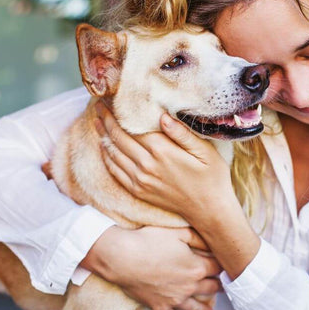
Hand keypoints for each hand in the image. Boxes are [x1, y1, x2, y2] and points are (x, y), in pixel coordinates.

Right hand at [81, 225, 221, 309]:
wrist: (124, 258)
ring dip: (203, 309)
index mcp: (197, 267)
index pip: (217, 268)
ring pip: (194, 306)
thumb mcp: (179, 232)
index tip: (225, 265)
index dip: (222, 265)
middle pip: (210, 288)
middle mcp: (189, 286)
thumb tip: (212, 242)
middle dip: (218, 286)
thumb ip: (198, 238)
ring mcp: (174, 299)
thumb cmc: (151, 241)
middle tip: (223, 287)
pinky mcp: (159, 306)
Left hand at [94, 101, 235, 223]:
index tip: (111, 99)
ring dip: (103, 136)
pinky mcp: (139, 191)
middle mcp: (147, 166)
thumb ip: (182, 133)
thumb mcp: (205, 151)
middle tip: (98, 105)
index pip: (132, 127)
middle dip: (107, 120)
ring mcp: (140, 180)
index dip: (119, 113)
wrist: (209, 210)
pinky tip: (105, 147)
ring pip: (113, 154)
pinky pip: (115, 171)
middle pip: (119, 138)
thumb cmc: (212, 177)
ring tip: (97, 121)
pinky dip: (107, 157)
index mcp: (163, 152)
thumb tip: (162, 115)